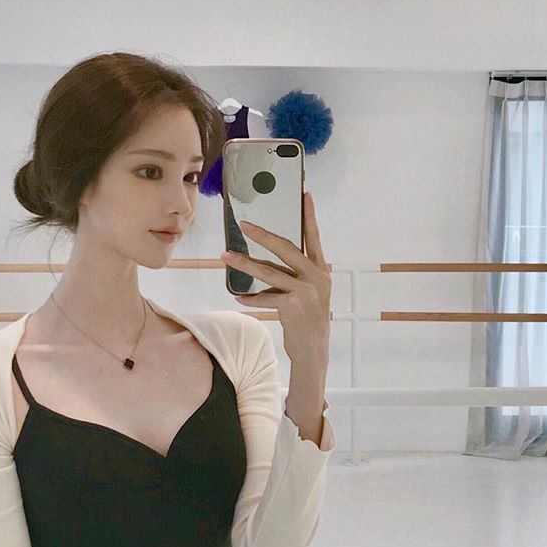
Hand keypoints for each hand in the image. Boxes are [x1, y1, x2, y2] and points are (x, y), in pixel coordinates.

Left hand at [221, 190, 330, 365]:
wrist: (314, 350)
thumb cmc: (308, 318)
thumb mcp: (311, 292)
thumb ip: (297, 274)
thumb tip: (268, 258)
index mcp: (321, 270)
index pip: (314, 238)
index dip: (310, 216)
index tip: (305, 196)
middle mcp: (316, 277)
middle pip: (286, 249)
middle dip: (263, 235)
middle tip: (244, 225)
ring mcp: (306, 292)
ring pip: (269, 272)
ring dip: (244, 264)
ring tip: (225, 256)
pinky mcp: (293, 307)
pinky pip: (265, 298)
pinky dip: (250, 298)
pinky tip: (238, 296)